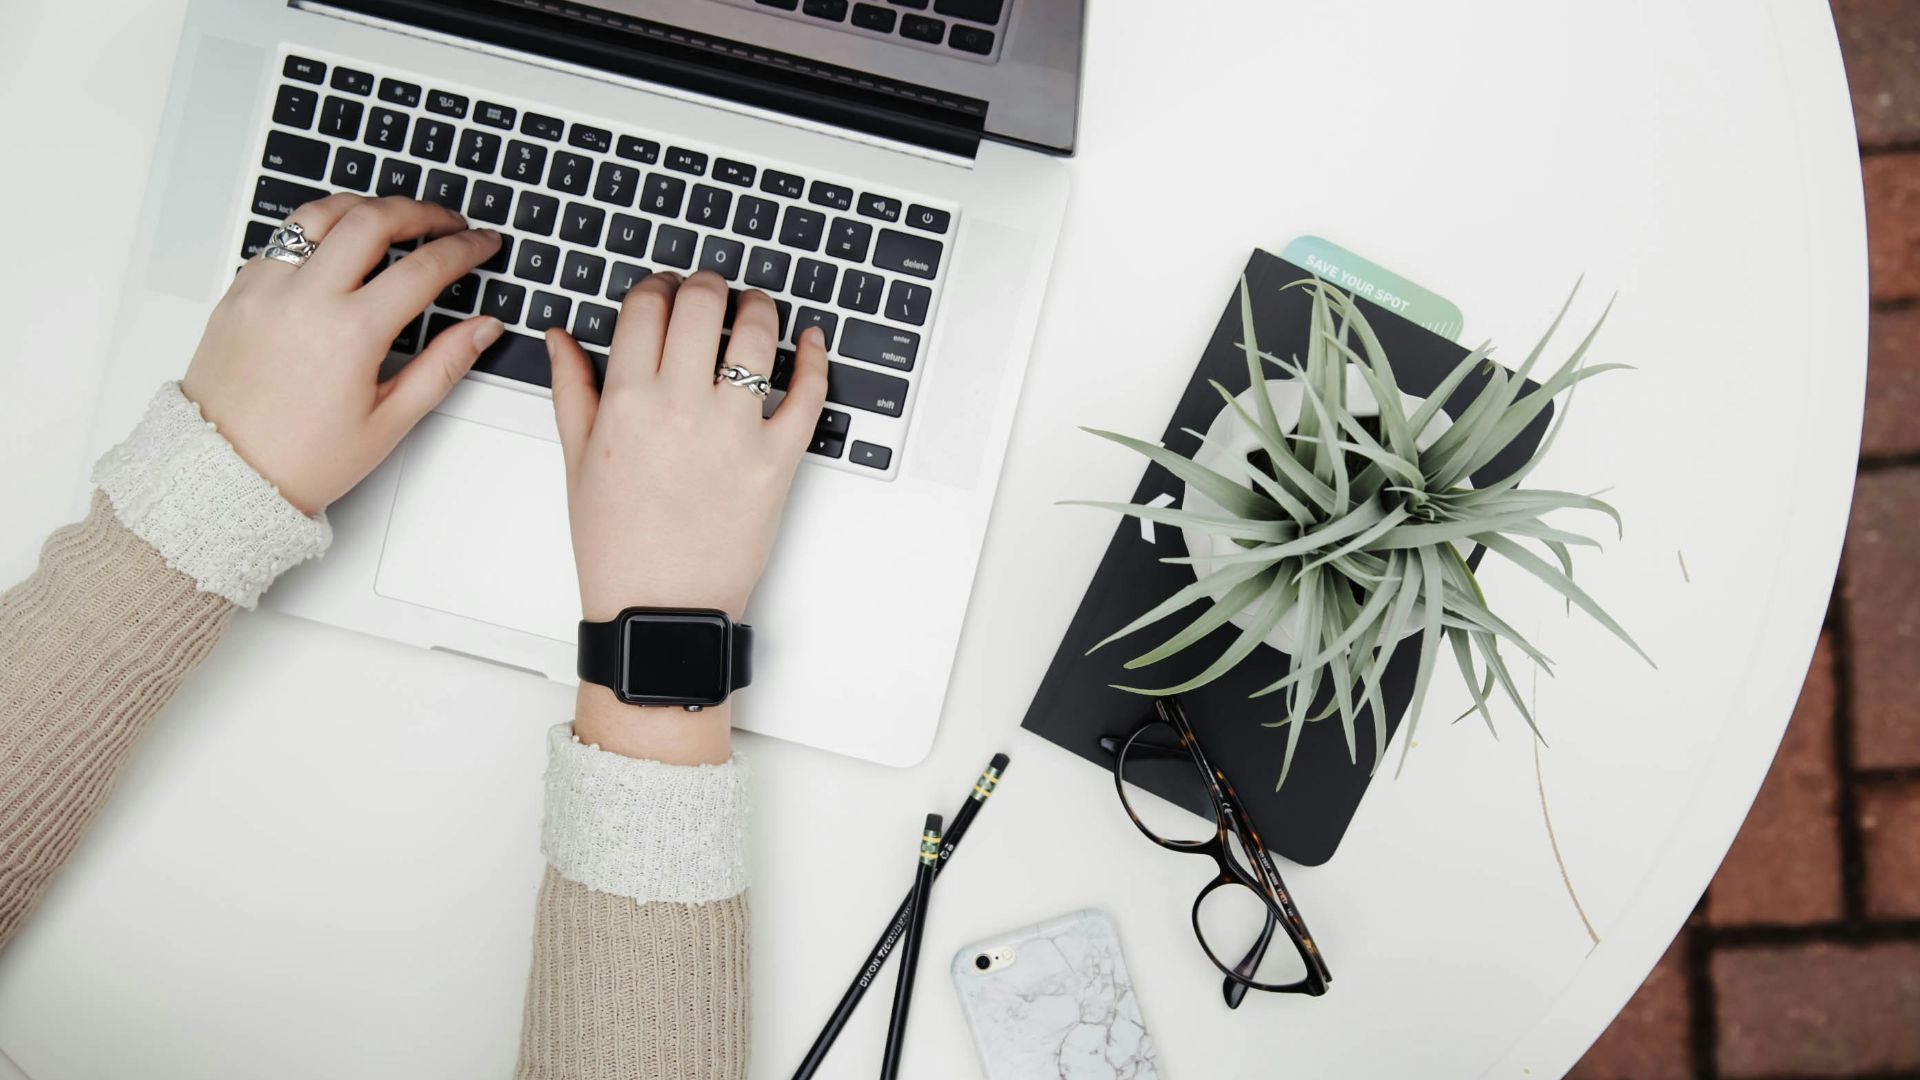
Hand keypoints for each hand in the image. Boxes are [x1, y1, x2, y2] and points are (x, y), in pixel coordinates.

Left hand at [181, 194, 504, 514]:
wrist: (224, 474)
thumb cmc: (302, 458)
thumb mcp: (389, 421)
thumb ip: (443, 366)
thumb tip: (482, 329)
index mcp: (350, 333)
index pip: (423, 268)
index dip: (464, 248)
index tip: (481, 244)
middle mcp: (305, 298)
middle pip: (373, 219)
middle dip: (420, 212)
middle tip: (447, 221)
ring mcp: (266, 288)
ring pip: (321, 214)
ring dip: (365, 207)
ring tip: (392, 218)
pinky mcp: (239, 291)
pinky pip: (283, 239)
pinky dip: (318, 231)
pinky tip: (338, 247)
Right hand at [548, 271, 827, 762]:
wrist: (660, 609)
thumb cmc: (617, 546)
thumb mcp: (577, 463)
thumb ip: (572, 389)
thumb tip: (562, 337)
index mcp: (627, 402)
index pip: (646, 306)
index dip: (656, 286)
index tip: (663, 292)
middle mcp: (682, 407)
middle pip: (702, 303)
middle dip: (706, 284)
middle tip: (710, 291)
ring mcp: (735, 432)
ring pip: (757, 334)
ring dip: (758, 307)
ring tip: (754, 308)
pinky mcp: (779, 460)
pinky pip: (808, 394)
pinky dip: (815, 358)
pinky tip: (810, 341)